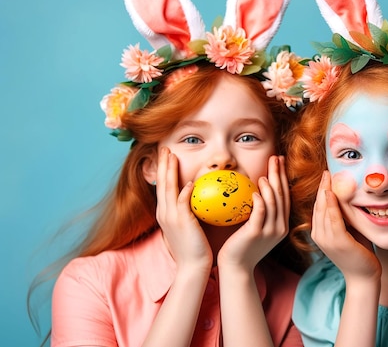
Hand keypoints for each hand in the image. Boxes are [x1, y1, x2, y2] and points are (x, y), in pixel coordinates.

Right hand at [156, 147, 212, 272]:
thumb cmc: (194, 247)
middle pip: (162, 183)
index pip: (163, 186)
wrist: (192, 266)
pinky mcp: (181, 223)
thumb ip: (188, 211)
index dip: (164, 170)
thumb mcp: (187, 226)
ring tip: (172, 156)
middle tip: (164, 148)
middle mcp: (164, 213)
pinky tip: (189, 182)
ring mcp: (171, 218)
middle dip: (163, 164)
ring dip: (170, 171)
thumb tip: (197, 197)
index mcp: (164, 213)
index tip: (166, 155)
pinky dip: (184, 192)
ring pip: (169, 189)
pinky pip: (182, 203)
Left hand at [217, 155, 289, 272]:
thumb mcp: (256, 228)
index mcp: (281, 224)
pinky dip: (260, 200)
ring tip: (265, 174)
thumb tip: (254, 192)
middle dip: (279, 175)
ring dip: (270, 186)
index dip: (283, 177)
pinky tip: (255, 191)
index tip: (279, 162)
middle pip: (281, 195)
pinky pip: (260, 213)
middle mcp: (279, 227)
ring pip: (274, 203)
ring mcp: (270, 230)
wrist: (236, 267)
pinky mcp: (256, 233)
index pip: (284, 196)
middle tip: (277, 158)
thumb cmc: (242, 246)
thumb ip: (259, 212)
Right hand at [311, 171, 380, 281]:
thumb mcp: (349, 230)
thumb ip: (344, 216)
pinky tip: (332, 193)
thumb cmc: (359, 252)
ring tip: (328, 176)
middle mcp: (319, 235)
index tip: (326, 175)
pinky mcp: (338, 242)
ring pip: (323, 210)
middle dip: (321, 187)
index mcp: (319, 232)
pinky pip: (333, 219)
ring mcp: (327, 239)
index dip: (321, 190)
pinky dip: (332, 205)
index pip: (318, 206)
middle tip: (326, 171)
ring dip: (325, 191)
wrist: (364, 277)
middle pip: (318, 206)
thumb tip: (346, 197)